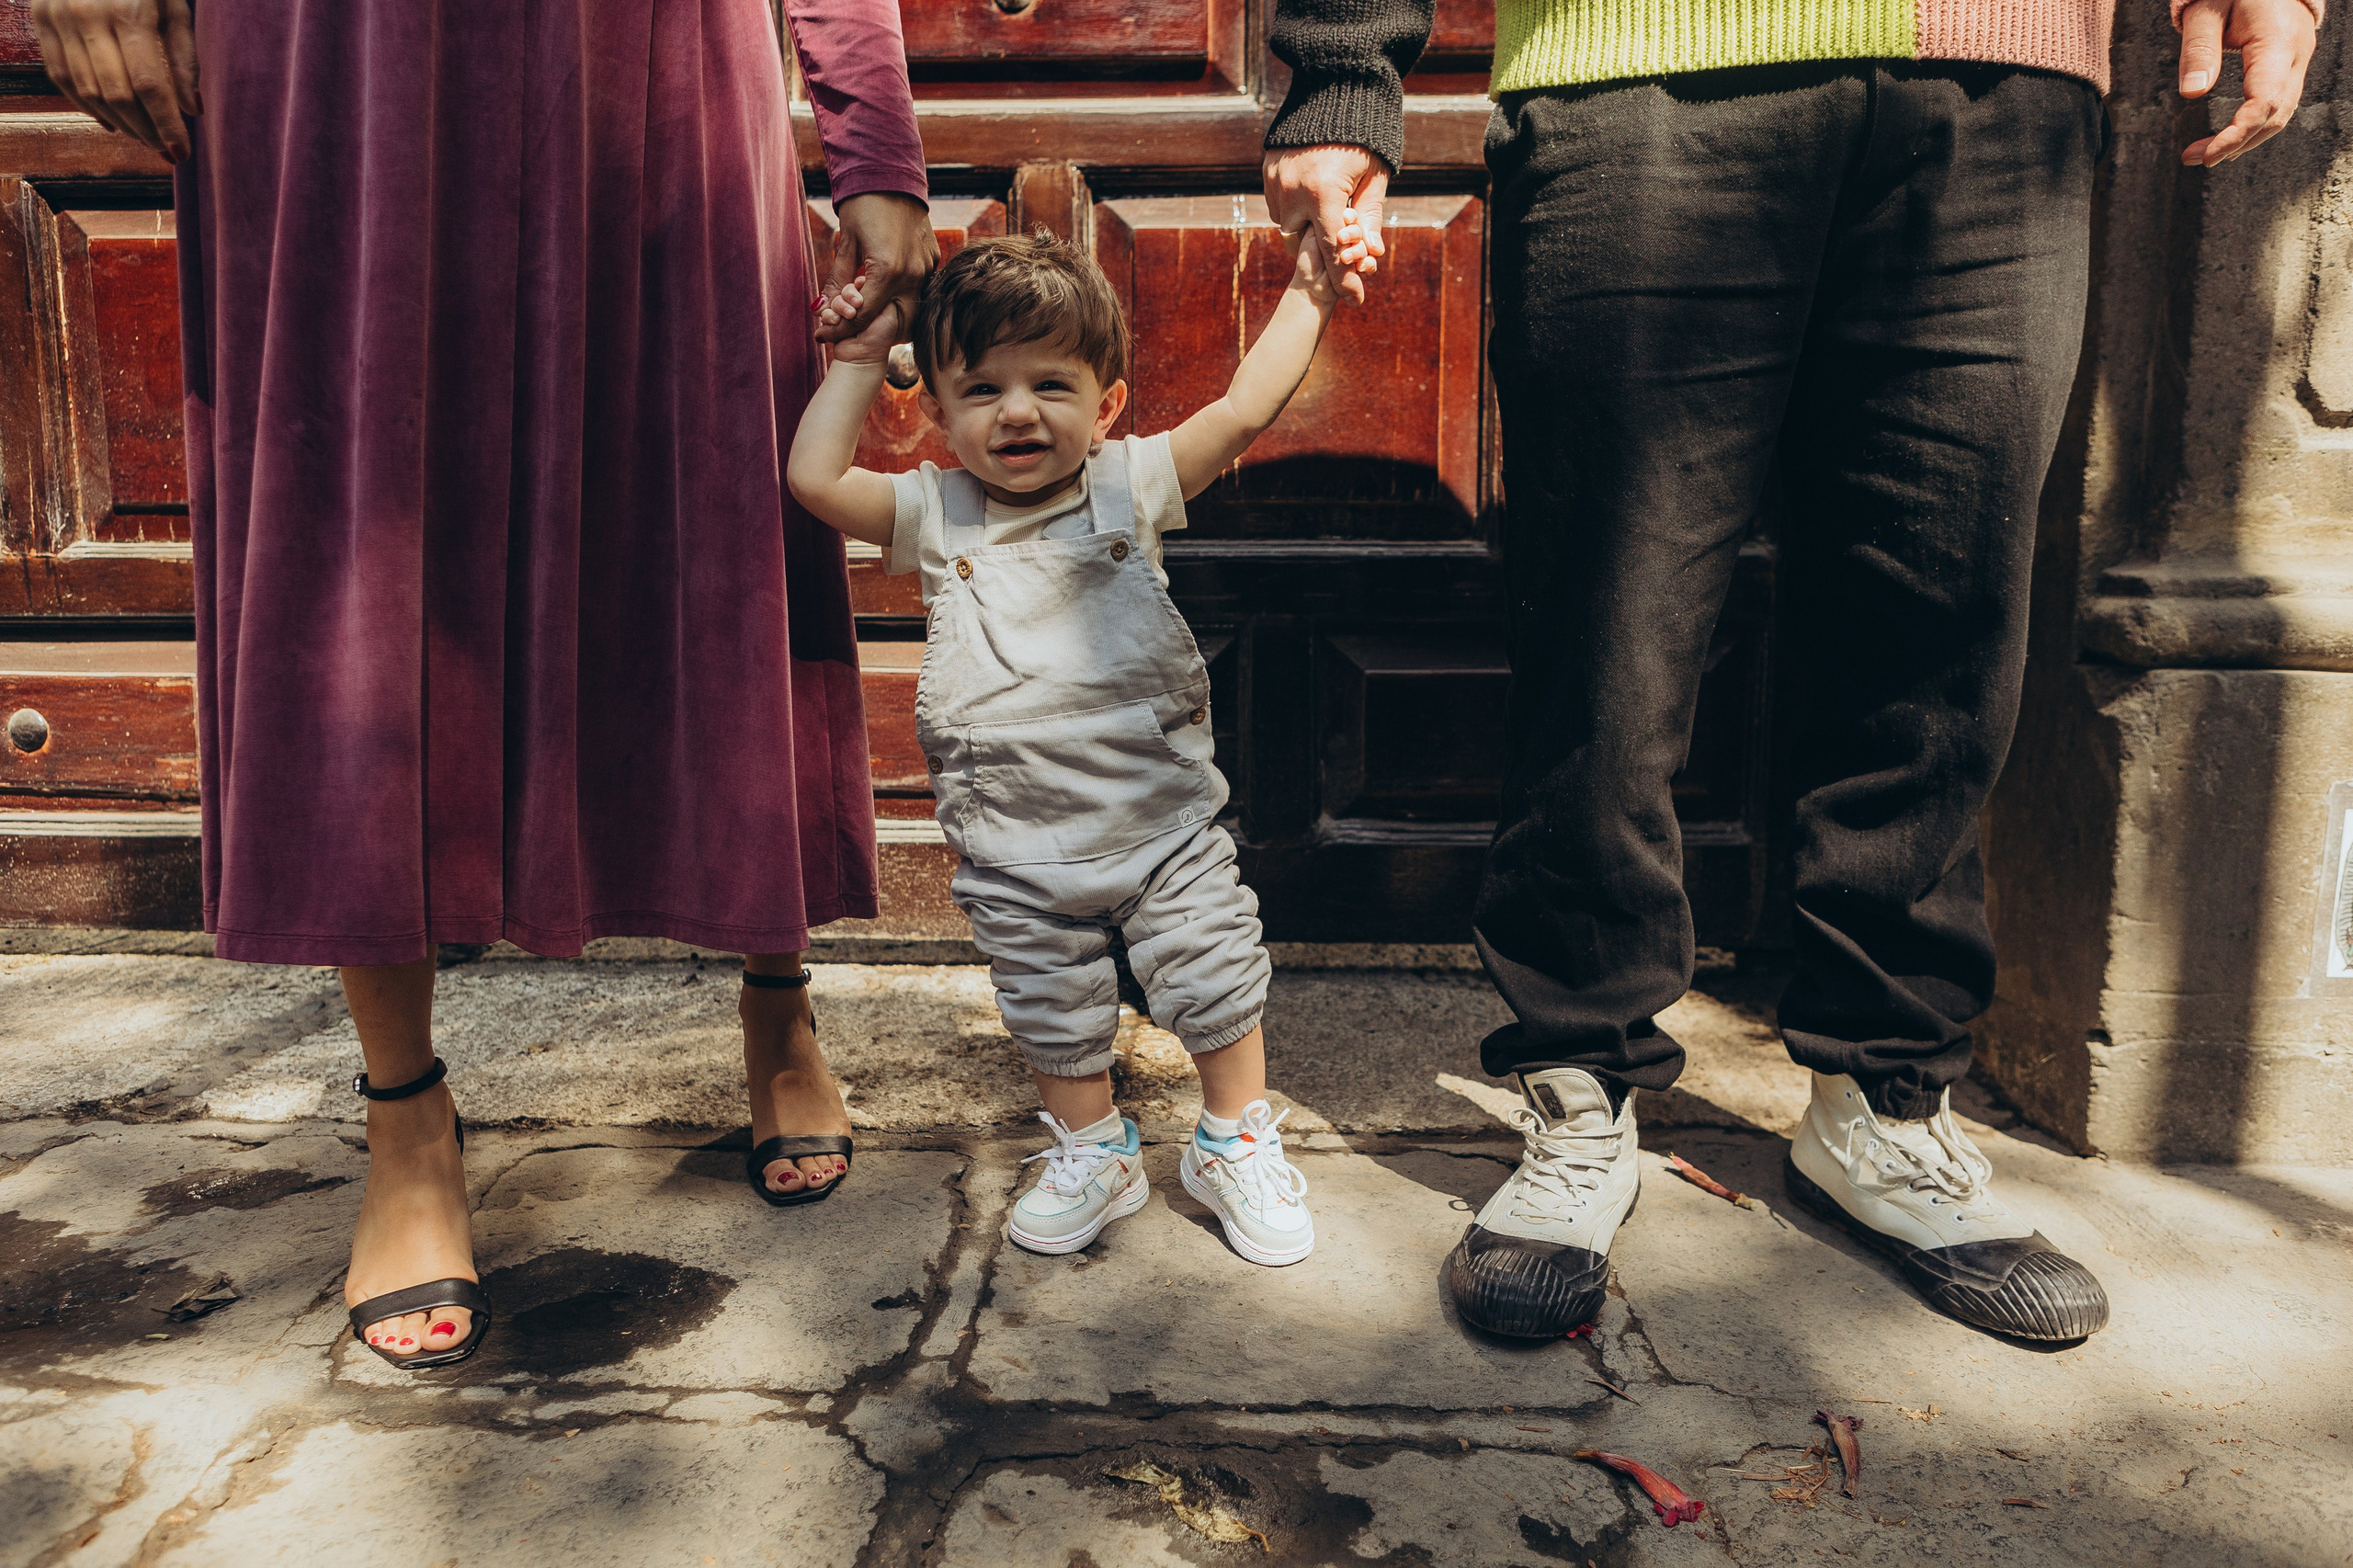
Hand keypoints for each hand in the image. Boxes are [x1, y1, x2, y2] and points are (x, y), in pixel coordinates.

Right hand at [32, 0, 199, 163]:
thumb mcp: (173, 3)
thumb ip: (184, 55)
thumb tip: (192, 109)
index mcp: (128, 12)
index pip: (150, 86)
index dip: (167, 125)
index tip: (183, 153)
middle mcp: (87, 18)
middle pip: (118, 95)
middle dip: (146, 130)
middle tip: (167, 150)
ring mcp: (57, 19)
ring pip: (88, 91)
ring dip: (120, 123)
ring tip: (145, 138)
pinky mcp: (40, 21)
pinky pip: (61, 77)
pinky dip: (88, 105)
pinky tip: (113, 122)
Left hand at [816, 192, 935, 346]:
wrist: (892, 174)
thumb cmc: (863, 203)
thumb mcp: (846, 242)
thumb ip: (837, 281)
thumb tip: (821, 309)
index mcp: (888, 270)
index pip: (862, 315)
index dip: (839, 328)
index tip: (821, 334)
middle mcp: (913, 274)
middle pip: (889, 320)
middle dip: (864, 329)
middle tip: (842, 327)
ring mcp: (926, 268)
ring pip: (907, 308)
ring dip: (884, 314)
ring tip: (860, 312)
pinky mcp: (932, 260)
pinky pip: (917, 289)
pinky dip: (898, 297)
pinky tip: (881, 294)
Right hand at [1263, 143, 1391, 305]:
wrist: (1334, 88)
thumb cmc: (1365, 135)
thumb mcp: (1375, 176)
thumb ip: (1370, 216)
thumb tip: (1372, 254)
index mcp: (1323, 192)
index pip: (1333, 250)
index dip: (1344, 278)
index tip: (1355, 299)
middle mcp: (1293, 190)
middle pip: (1304, 243)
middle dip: (1321, 246)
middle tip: (1339, 238)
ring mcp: (1276, 179)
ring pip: (1287, 224)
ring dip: (1306, 226)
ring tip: (1326, 208)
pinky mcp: (1267, 170)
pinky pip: (1278, 204)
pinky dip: (1294, 207)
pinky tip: (1311, 192)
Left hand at [2178, 0, 2315, 165]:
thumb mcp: (2206, 10)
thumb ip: (2199, 49)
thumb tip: (2192, 94)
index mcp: (2278, 39)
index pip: (2264, 100)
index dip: (2238, 133)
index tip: (2208, 156)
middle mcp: (2297, 53)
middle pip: (2275, 114)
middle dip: (2237, 143)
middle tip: (2195, 159)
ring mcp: (2299, 59)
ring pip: (2281, 113)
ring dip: (2245, 139)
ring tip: (2204, 154)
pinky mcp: (2292, 63)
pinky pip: (2279, 102)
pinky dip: (2255, 124)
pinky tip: (2229, 138)